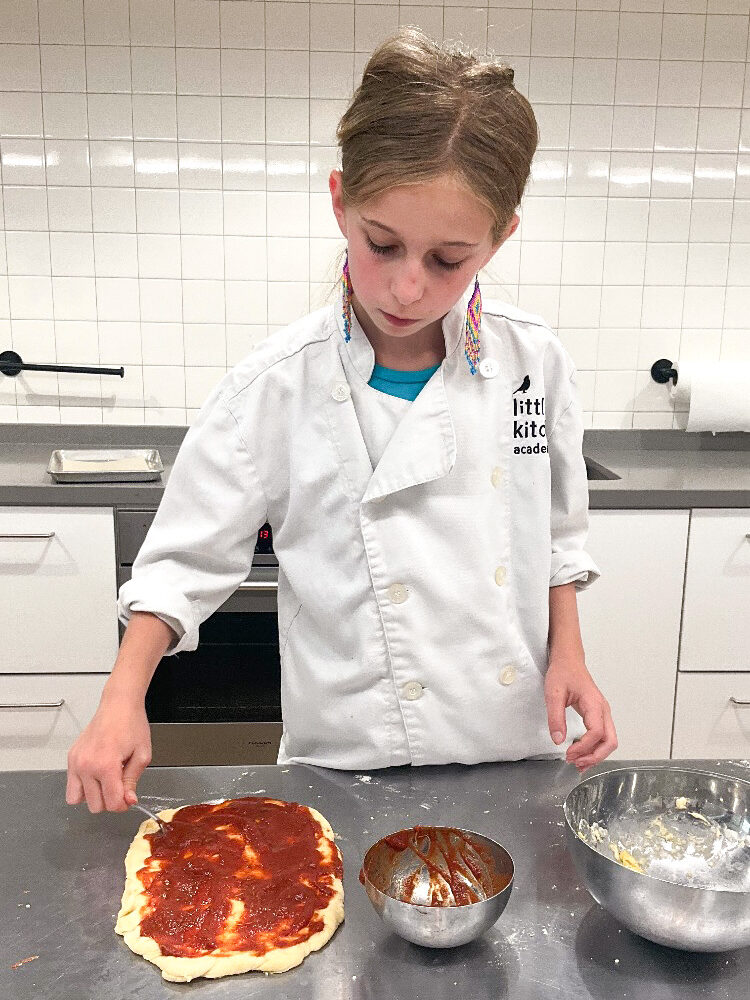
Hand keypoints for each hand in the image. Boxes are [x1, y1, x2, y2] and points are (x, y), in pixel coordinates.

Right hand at [66, 693, 151, 812]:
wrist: (118, 704)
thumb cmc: (131, 724)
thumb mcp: (142, 755)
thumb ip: (132, 781)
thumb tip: (128, 800)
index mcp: (106, 765)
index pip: (112, 803)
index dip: (123, 804)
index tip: (129, 797)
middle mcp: (87, 766)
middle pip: (95, 805)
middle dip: (110, 800)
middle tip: (120, 786)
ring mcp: (76, 762)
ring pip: (78, 800)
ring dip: (93, 796)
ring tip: (106, 782)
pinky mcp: (71, 758)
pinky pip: (71, 786)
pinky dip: (83, 786)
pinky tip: (97, 775)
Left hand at [544, 656, 616, 772]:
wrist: (568, 661)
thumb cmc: (563, 673)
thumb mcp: (553, 693)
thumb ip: (555, 717)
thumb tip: (558, 740)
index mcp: (594, 704)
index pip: (597, 732)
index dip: (584, 747)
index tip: (568, 753)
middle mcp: (603, 710)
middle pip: (610, 741)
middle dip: (595, 756)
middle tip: (575, 763)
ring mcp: (603, 714)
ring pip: (609, 741)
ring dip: (596, 755)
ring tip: (578, 763)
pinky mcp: (598, 716)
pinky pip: (602, 737)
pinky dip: (595, 749)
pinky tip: (582, 755)